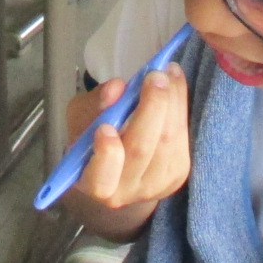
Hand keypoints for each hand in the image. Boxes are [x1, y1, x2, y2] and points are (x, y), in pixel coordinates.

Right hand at [66, 65, 190, 210]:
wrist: (118, 172)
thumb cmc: (92, 141)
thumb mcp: (81, 120)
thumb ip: (94, 106)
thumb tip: (116, 88)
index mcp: (94, 183)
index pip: (101, 179)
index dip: (106, 154)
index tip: (106, 126)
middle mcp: (126, 191)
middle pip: (141, 150)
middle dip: (151, 108)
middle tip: (155, 74)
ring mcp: (156, 184)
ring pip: (168, 140)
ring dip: (172, 101)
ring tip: (168, 71)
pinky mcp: (178, 174)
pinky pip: (182, 137)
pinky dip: (180, 106)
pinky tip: (174, 86)